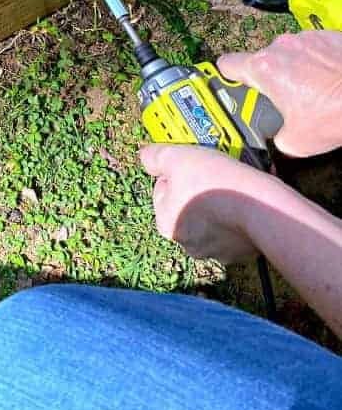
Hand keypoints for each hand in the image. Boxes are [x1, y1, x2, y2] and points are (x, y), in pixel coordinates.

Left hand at [139, 145, 267, 262]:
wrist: (263, 206)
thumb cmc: (216, 182)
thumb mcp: (175, 157)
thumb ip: (154, 156)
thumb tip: (145, 157)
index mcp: (167, 224)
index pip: (163, 190)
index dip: (176, 172)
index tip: (191, 165)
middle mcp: (187, 243)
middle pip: (186, 206)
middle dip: (196, 189)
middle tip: (212, 173)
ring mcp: (215, 251)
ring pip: (210, 219)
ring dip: (216, 203)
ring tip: (230, 185)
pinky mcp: (240, 253)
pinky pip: (233, 230)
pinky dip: (236, 217)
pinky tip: (243, 201)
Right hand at [218, 30, 341, 157]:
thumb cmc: (335, 115)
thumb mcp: (296, 142)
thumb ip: (275, 135)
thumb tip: (277, 137)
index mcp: (264, 68)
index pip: (227, 64)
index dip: (226, 76)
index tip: (232, 86)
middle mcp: (281, 46)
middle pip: (261, 60)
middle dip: (269, 78)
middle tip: (284, 98)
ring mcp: (307, 37)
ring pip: (289, 53)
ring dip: (295, 67)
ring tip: (314, 89)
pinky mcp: (329, 35)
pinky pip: (313, 47)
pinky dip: (317, 60)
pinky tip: (331, 79)